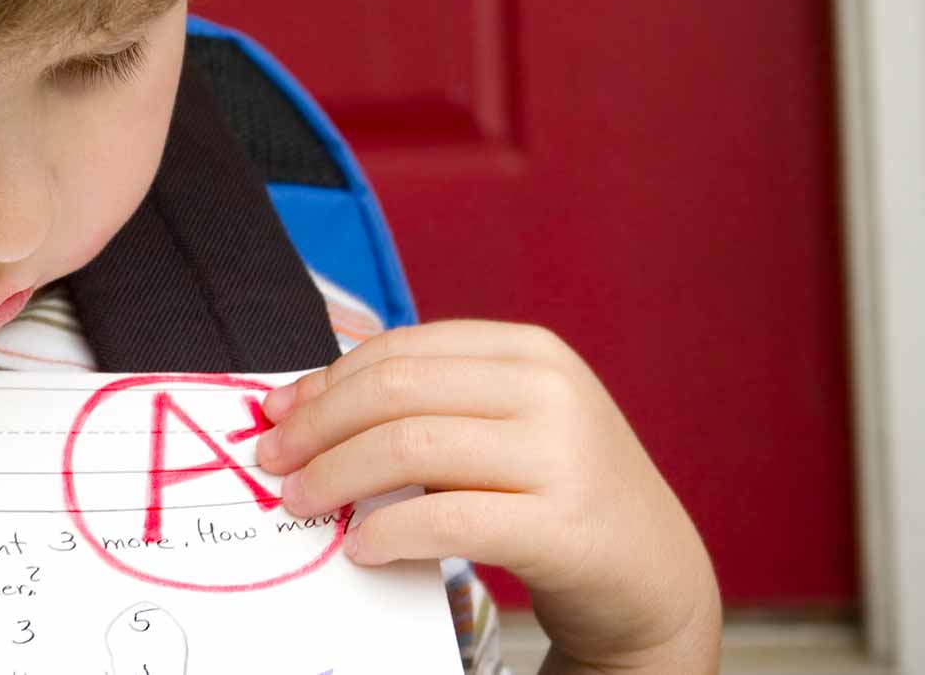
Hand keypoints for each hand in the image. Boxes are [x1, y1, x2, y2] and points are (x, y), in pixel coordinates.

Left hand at [254, 320, 720, 673]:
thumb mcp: (505, 423)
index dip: (327, 381)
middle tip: (273, 463)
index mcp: (530, 352)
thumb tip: (306, 399)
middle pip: (396, 393)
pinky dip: (388, 532)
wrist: (651, 573)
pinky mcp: (564, 527)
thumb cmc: (556, 492)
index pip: (402, 352)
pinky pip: (447, 521)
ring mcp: (563, 456)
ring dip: (337, 477)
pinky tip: (359, 546)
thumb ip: (430, 402)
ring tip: (303, 503)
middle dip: (318, 427)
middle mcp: (550, 391)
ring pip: (411, 448)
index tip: (277, 411)